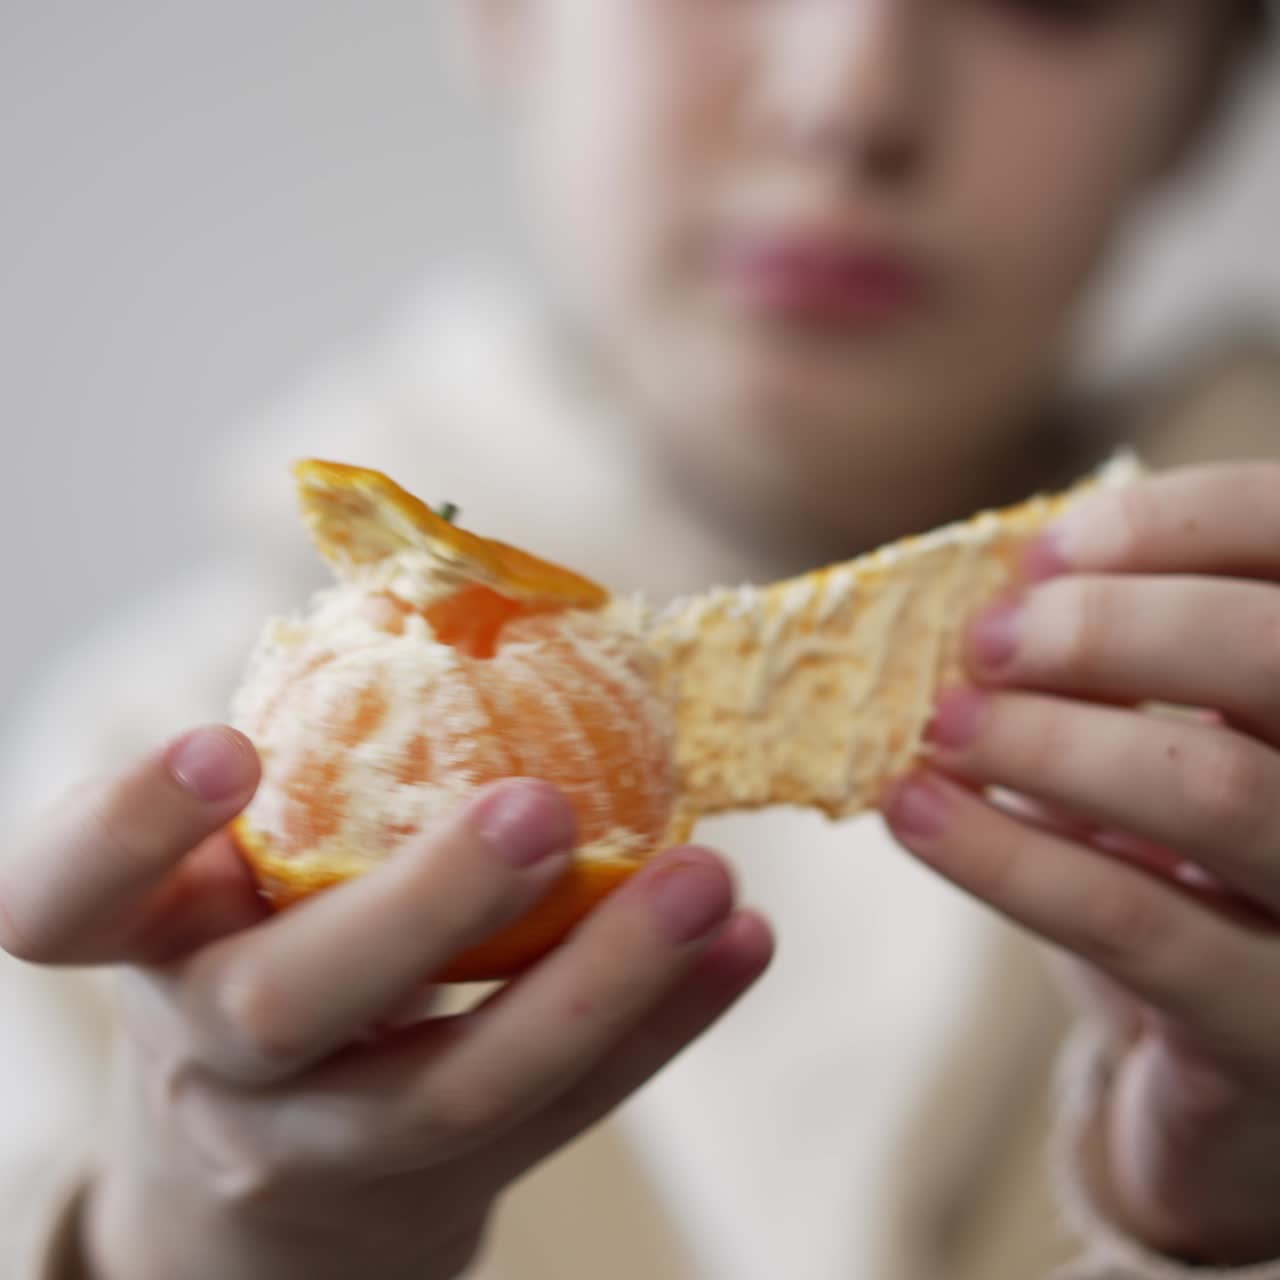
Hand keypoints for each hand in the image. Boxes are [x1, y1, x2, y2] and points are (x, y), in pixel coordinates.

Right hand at [0, 728, 771, 1279]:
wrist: (265, 1160)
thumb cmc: (268, 936)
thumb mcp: (252, 853)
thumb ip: (326, 756)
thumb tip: (474, 583)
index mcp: (147, 937)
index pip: (70, 897)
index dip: (130, 828)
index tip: (221, 746)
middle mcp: (213, 1049)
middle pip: (291, 1002)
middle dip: (422, 906)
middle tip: (542, 810)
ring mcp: (322, 1142)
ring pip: (455, 1089)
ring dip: (596, 981)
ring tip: (708, 882)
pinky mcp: (437, 1187)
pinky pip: (559, 1113)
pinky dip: (658, 1024)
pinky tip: (742, 945)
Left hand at [885, 463, 1279, 1265]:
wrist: (1212, 1075)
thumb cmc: (1180, 876)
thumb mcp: (1154, 745)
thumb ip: (1110, 664)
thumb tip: (991, 581)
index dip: (1174, 523)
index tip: (1039, 549)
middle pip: (1273, 653)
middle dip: (1108, 628)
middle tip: (983, 641)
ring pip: (1212, 787)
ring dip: (1047, 740)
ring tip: (939, 723)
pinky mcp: (1274, 1028)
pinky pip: (1133, 924)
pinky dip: (1007, 857)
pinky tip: (914, 813)